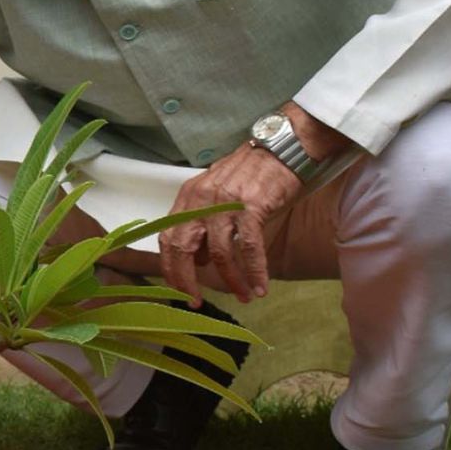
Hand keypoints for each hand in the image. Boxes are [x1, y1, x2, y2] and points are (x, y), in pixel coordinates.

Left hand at [158, 145, 299, 306]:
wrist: (282, 148)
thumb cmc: (251, 174)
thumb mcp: (217, 194)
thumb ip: (203, 223)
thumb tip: (198, 258)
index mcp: (188, 197)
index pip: (168, 238)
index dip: (170, 267)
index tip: (178, 289)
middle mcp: (201, 200)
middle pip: (183, 248)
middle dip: (187, 280)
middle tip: (196, 301)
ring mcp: (225, 203)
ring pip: (219, 253)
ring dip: (232, 281)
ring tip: (245, 296)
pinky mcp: (251, 207)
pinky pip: (249, 248)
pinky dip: (255, 271)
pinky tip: (261, 286)